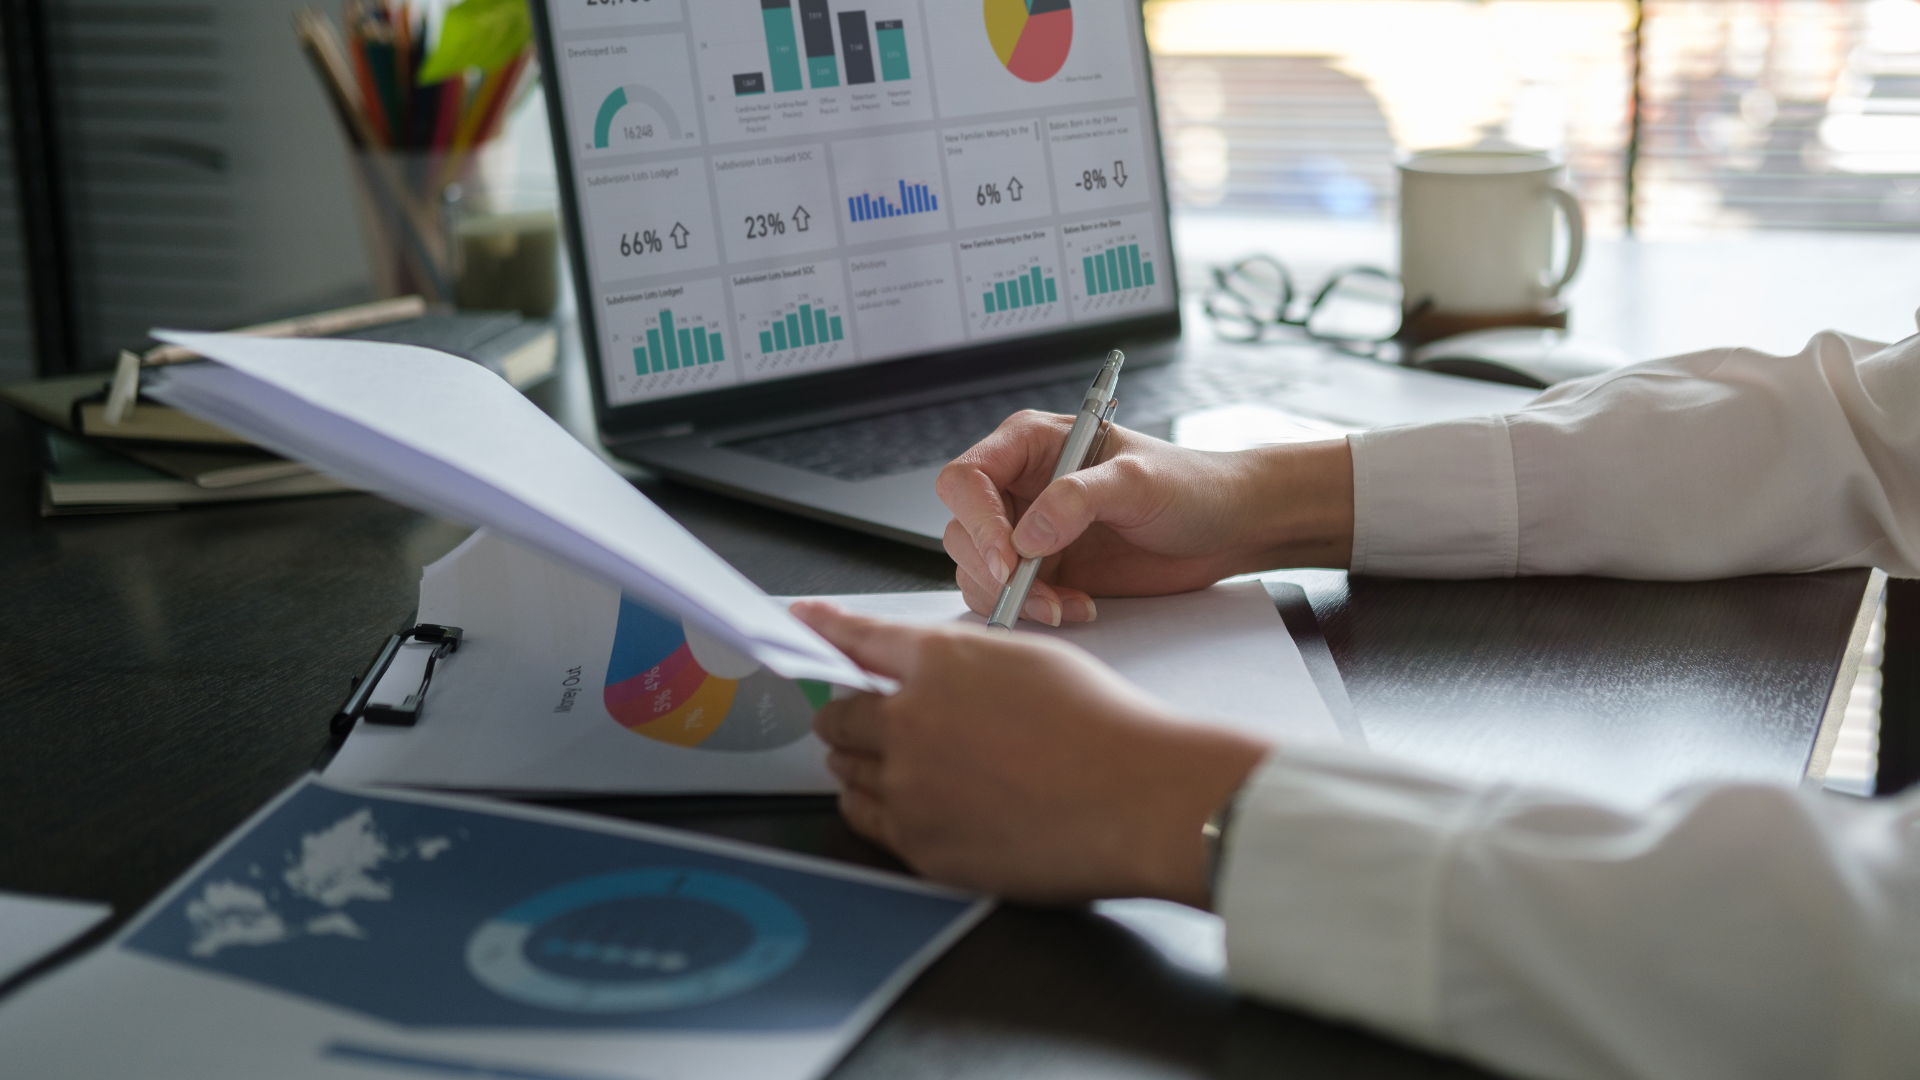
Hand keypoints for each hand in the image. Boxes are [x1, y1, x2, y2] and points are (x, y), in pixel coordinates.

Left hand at [793, 601, 1270, 906]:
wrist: (1140, 798)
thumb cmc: (1105, 727)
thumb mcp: (1029, 660)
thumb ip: (959, 662)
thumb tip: (921, 672)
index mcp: (939, 663)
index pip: (857, 640)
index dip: (824, 630)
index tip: (797, 624)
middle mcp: (910, 720)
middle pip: (839, 714)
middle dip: (848, 714)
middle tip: (869, 721)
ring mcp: (910, 786)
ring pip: (847, 770)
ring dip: (862, 763)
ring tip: (911, 766)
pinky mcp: (921, 844)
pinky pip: (868, 821)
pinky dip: (878, 808)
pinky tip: (913, 803)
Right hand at [937, 411, 1353, 624]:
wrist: (1229, 528)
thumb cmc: (1192, 486)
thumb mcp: (1139, 481)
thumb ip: (1079, 498)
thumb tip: (1028, 534)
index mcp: (1032, 445)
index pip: (967, 478)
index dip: (976, 520)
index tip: (1007, 558)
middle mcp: (1021, 486)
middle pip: (963, 530)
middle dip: (993, 570)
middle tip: (1036, 593)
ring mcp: (1031, 531)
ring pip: (979, 571)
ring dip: (1015, 597)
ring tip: (1065, 604)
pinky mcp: (1046, 571)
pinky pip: (1012, 598)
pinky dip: (1036, 611)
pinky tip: (1079, 607)